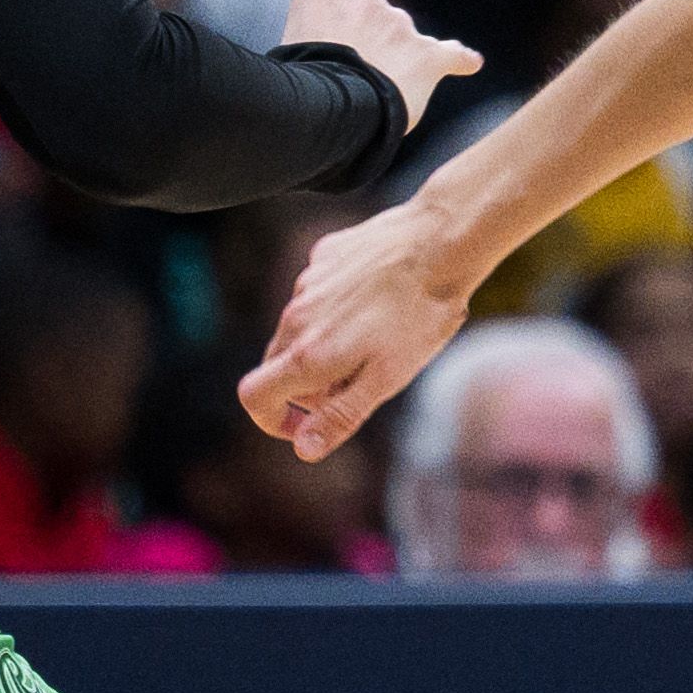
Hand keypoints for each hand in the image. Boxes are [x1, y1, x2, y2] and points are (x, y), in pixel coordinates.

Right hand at [240, 195, 476, 460]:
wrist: (439, 243)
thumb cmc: (420, 317)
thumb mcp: (386, 380)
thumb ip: (340, 416)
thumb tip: (304, 449)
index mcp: (306, 354)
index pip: (254, 396)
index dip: (272, 421)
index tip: (306, 425)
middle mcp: (295, 317)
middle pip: (277, 365)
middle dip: (307, 386)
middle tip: (359, 383)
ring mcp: (306, 283)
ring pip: (299, 329)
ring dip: (324, 346)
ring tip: (380, 338)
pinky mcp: (323, 258)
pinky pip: (318, 295)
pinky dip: (337, 309)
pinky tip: (380, 301)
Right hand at [281, 0, 484, 130]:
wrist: (329, 106)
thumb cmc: (297, 85)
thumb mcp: (287, 47)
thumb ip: (310, 36)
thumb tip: (321, 58)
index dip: (328, 30)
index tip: (324, 52)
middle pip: (370, 17)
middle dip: (366, 43)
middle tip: (349, 80)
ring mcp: (399, 24)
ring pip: (403, 38)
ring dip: (396, 60)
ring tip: (378, 92)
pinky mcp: (427, 54)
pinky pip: (450, 54)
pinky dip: (459, 60)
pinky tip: (469, 64)